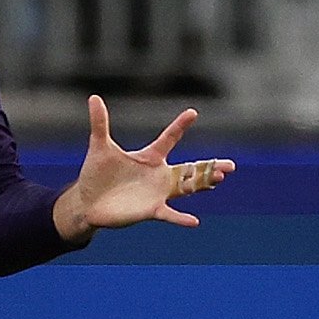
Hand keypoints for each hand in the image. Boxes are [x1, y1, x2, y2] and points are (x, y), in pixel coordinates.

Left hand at [56, 93, 232, 238]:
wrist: (87, 202)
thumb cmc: (96, 174)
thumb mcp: (99, 147)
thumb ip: (100, 123)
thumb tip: (94, 97)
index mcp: (150, 157)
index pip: (169, 138)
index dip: (180, 125)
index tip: (192, 112)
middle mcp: (159, 174)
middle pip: (191, 169)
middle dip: (211, 167)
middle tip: (230, 166)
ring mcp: (157, 192)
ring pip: (188, 188)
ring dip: (204, 184)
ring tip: (220, 179)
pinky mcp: (151, 210)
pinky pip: (169, 214)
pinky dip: (181, 218)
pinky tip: (195, 221)